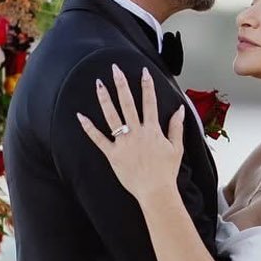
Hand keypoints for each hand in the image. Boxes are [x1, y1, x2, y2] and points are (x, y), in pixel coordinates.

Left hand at [77, 65, 183, 204]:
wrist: (156, 191)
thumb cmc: (166, 171)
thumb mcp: (176, 148)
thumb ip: (176, 127)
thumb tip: (180, 109)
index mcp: (152, 130)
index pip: (150, 102)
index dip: (146, 85)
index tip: (143, 71)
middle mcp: (137, 133)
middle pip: (128, 103)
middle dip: (122, 84)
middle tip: (115, 69)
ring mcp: (123, 143)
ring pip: (112, 116)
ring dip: (105, 99)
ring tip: (99, 84)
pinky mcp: (113, 154)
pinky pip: (98, 139)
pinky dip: (89, 128)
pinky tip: (80, 116)